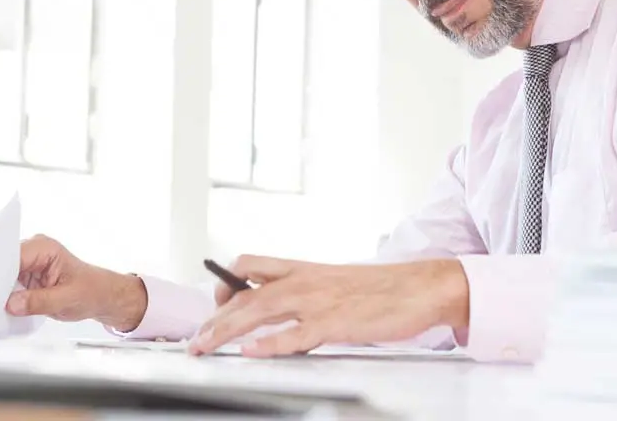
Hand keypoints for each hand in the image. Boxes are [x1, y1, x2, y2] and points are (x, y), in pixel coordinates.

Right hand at [5, 235, 147, 332]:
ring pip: (1, 275)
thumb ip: (39, 301)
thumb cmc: (91, 291)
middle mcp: (33, 251)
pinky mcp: (25, 277)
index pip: (12, 255)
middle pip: (3, 264)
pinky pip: (7, 285)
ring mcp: (27, 264)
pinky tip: (0, 306)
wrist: (101, 297)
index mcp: (44, 247)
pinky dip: (3, 296)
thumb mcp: (67, 299)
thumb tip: (12, 303)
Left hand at [188, 256, 468, 356]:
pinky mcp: (335, 323)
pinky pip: (294, 335)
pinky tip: (249, 351)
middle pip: (245, 294)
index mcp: (303, 268)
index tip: (213, 302)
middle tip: (196, 339)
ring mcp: (318, 301)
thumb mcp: (335, 282)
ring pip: (260, 311)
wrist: (419, 287)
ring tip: (205, 345)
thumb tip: (282, 310)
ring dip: (227, 329)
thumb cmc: (382, 289)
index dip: (226, 282)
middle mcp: (304, 280)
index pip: (250, 266)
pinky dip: (269, 344)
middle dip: (215, 318)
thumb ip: (306, 292)